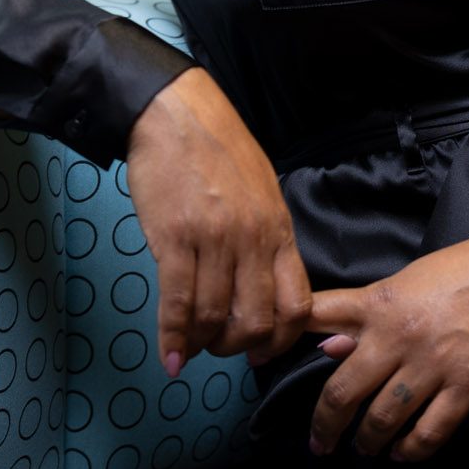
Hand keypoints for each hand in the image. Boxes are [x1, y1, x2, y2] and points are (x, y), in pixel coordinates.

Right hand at [125, 66, 312, 373]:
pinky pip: (178, 301)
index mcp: (278, 230)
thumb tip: (262, 286)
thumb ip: (266, 239)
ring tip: (191, 347)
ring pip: (216, 317)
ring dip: (203, 344)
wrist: (174, 112)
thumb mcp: (260, 192)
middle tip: (220, 348)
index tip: (261, 352)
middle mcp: (253, 240)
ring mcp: (215, 240)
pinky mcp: (176, 237)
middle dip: (238, 348)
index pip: (297, 305)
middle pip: (257, 321)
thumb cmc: (218, 149)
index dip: (281, 341)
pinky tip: (171, 356)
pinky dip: (173, 337)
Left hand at [305, 222, 468, 461]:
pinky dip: (411, 450)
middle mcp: (400, 336)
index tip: (261, 362)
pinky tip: (402, 454)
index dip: (284, 340)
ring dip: (368, 441)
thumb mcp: (405, 279)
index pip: (317, 319)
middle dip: (326, 423)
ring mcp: (435, 365)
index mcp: (380, 302)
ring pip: (384, 418)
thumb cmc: (463, 270)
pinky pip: (430, 432)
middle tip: (319, 443)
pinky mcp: (468, 388)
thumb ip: (363, 313)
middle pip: (344, 390)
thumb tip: (327, 347)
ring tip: (362, 450)